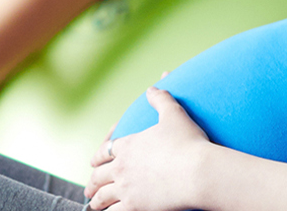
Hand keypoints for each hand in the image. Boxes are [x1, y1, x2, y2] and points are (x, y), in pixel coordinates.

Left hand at [84, 89, 209, 210]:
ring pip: (103, 196)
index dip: (98, 156)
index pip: (107, 150)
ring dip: (96, 200)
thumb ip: (161, 99)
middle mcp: (122, 166)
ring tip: (93, 204)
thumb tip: (153, 87)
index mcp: (128, 145)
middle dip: (93, 181)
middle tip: (88, 187)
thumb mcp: (175, 114)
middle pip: (100, 175)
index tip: (93, 162)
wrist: (198, 171)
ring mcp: (126, 187)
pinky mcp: (135, 206)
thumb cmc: (189, 143)